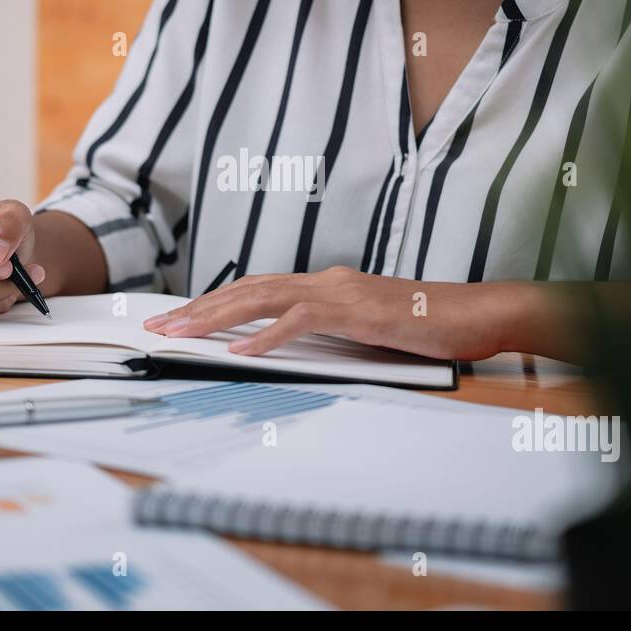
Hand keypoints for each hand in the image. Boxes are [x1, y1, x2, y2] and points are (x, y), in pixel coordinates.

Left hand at [142, 266, 523, 360]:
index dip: (213, 303)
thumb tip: (289, 343)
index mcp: (325, 284)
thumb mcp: (365, 328)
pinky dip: (270, 335)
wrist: (474, 314)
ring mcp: (341, 292)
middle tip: (157, 326)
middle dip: (197, 308)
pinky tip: (243, 350)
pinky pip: (303, 321)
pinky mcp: (358, 311)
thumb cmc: (424, 325)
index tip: (177, 319)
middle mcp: (325, 280)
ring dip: (217, 317)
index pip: (256, 288)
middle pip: (247, 289)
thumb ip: (328, 330)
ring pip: (264, 298)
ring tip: (181, 334)